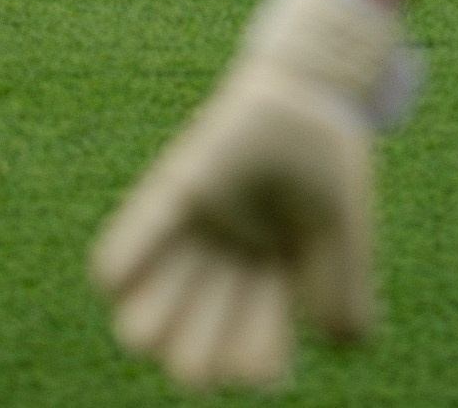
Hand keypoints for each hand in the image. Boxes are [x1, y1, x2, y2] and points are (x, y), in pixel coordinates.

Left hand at [91, 0, 415, 391]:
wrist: (316, 89)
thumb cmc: (333, 163)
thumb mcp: (345, 231)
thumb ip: (345, 284)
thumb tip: (340, 343)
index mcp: (270, 283)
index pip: (254, 341)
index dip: (254, 361)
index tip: (265, 368)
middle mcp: (228, 264)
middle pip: (197, 332)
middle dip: (194, 354)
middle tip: (194, 368)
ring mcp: (200, 228)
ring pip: (158, 293)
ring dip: (148, 321)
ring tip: (143, 340)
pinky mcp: (180, 186)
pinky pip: (142, 226)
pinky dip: (126, 254)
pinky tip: (111, 282)